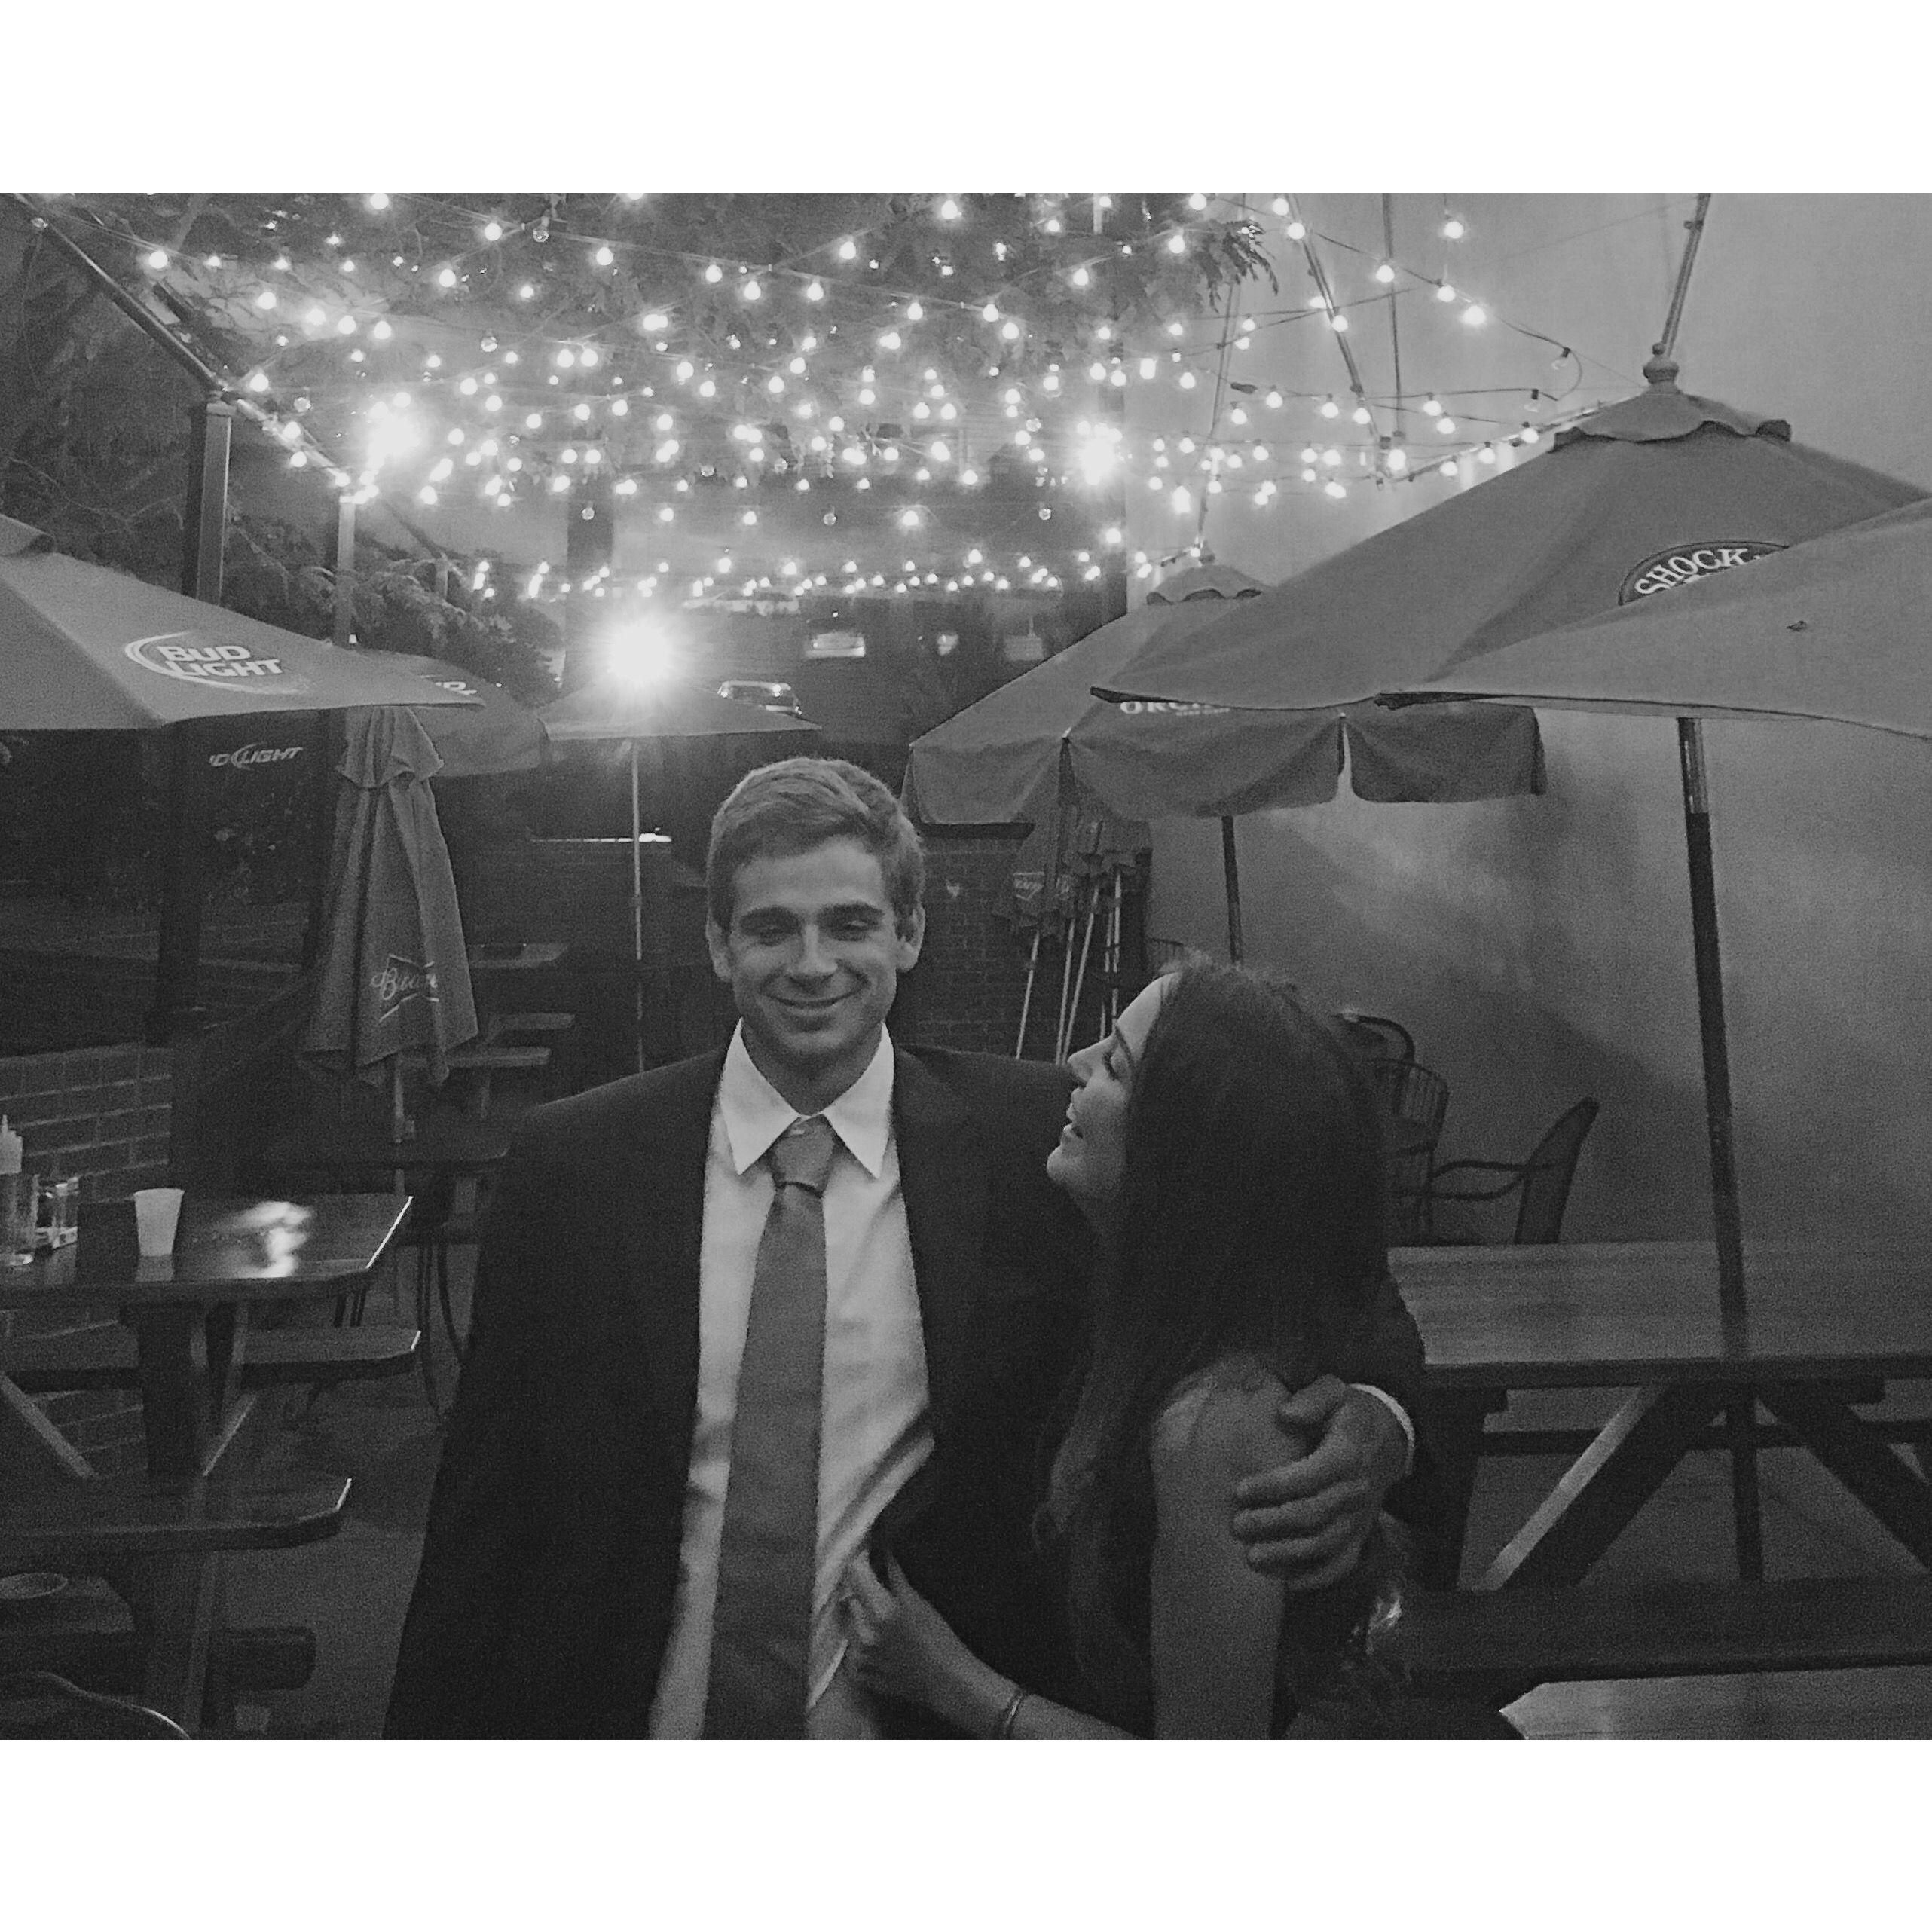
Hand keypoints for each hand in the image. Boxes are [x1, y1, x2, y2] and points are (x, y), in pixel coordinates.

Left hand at [842, 1551, 1004, 1732]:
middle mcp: (864, 1633)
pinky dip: (859, 1641)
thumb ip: (895, 1575)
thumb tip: (882, 1548)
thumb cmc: (939, 1638)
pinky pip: (850, 1647)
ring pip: (847, 1621)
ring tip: (879, 1619)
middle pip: (849, 1595)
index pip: (855, 1572)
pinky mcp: (858, 1674)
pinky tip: (878, 1642)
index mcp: (882, 1611)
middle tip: (877, 1590)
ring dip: (858, 1615)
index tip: (868, 1558)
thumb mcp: (919, 1602)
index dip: (861, 1561)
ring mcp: (859, 1656)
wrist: (946, 1682)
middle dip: (860, 1589)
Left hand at [1228, 1377, 1405, 1590]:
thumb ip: (1312, 1398)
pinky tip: (1287, 1583)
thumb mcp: (1334, 1391)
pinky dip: (1317, 1577)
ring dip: (1288, 1554)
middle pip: (1313, 1514)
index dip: (1274, 1485)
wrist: (1388, 1438)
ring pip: (1325, 1544)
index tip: (1240, 1490)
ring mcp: (1360, 1517)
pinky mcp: (1360, 1534)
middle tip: (1236, 1526)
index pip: (1311, 1475)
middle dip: (1272, 1523)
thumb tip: (1286, 1414)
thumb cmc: (1349, 1413)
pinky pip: (1342, 1563)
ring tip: (1252, 1557)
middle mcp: (1356, 1490)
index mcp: (1348, 1453)